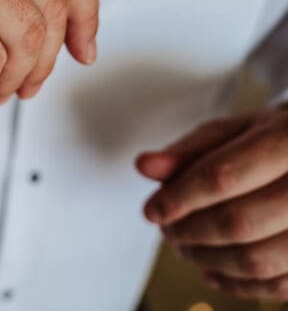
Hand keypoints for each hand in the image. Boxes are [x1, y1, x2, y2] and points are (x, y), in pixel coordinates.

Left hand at [138, 107, 287, 298]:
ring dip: (208, 259)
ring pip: (258, 260)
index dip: (180, 197)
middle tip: (167, 229)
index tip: (152, 210)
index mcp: (287, 141)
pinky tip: (213, 269)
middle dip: (190, 231)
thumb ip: (190, 150)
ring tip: (185, 247)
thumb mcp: (235, 132)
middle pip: (239, 222)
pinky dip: (239, 284)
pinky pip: (279, 285)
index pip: (224, 176)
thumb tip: (145, 166)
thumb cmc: (273, 142)